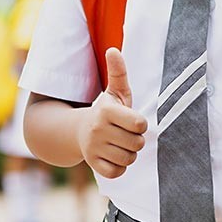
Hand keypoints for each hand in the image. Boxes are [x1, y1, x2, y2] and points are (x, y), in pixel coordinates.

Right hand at [76, 48, 147, 178]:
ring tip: (120, 144)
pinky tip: (113, 156)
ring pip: (128, 159)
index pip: (140, 124)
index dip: (140, 124)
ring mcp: (93, 148)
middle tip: (125, 134)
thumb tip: (113, 49)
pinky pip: (117, 172)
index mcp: (106, 111)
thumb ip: (118, 72)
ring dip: (129, 153)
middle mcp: (98, 130)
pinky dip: (119, 167)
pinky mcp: (93, 165)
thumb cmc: (107, 111)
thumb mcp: (114, 91)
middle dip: (136, 140)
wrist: (80, 131)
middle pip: (137, 143)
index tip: (132, 121)